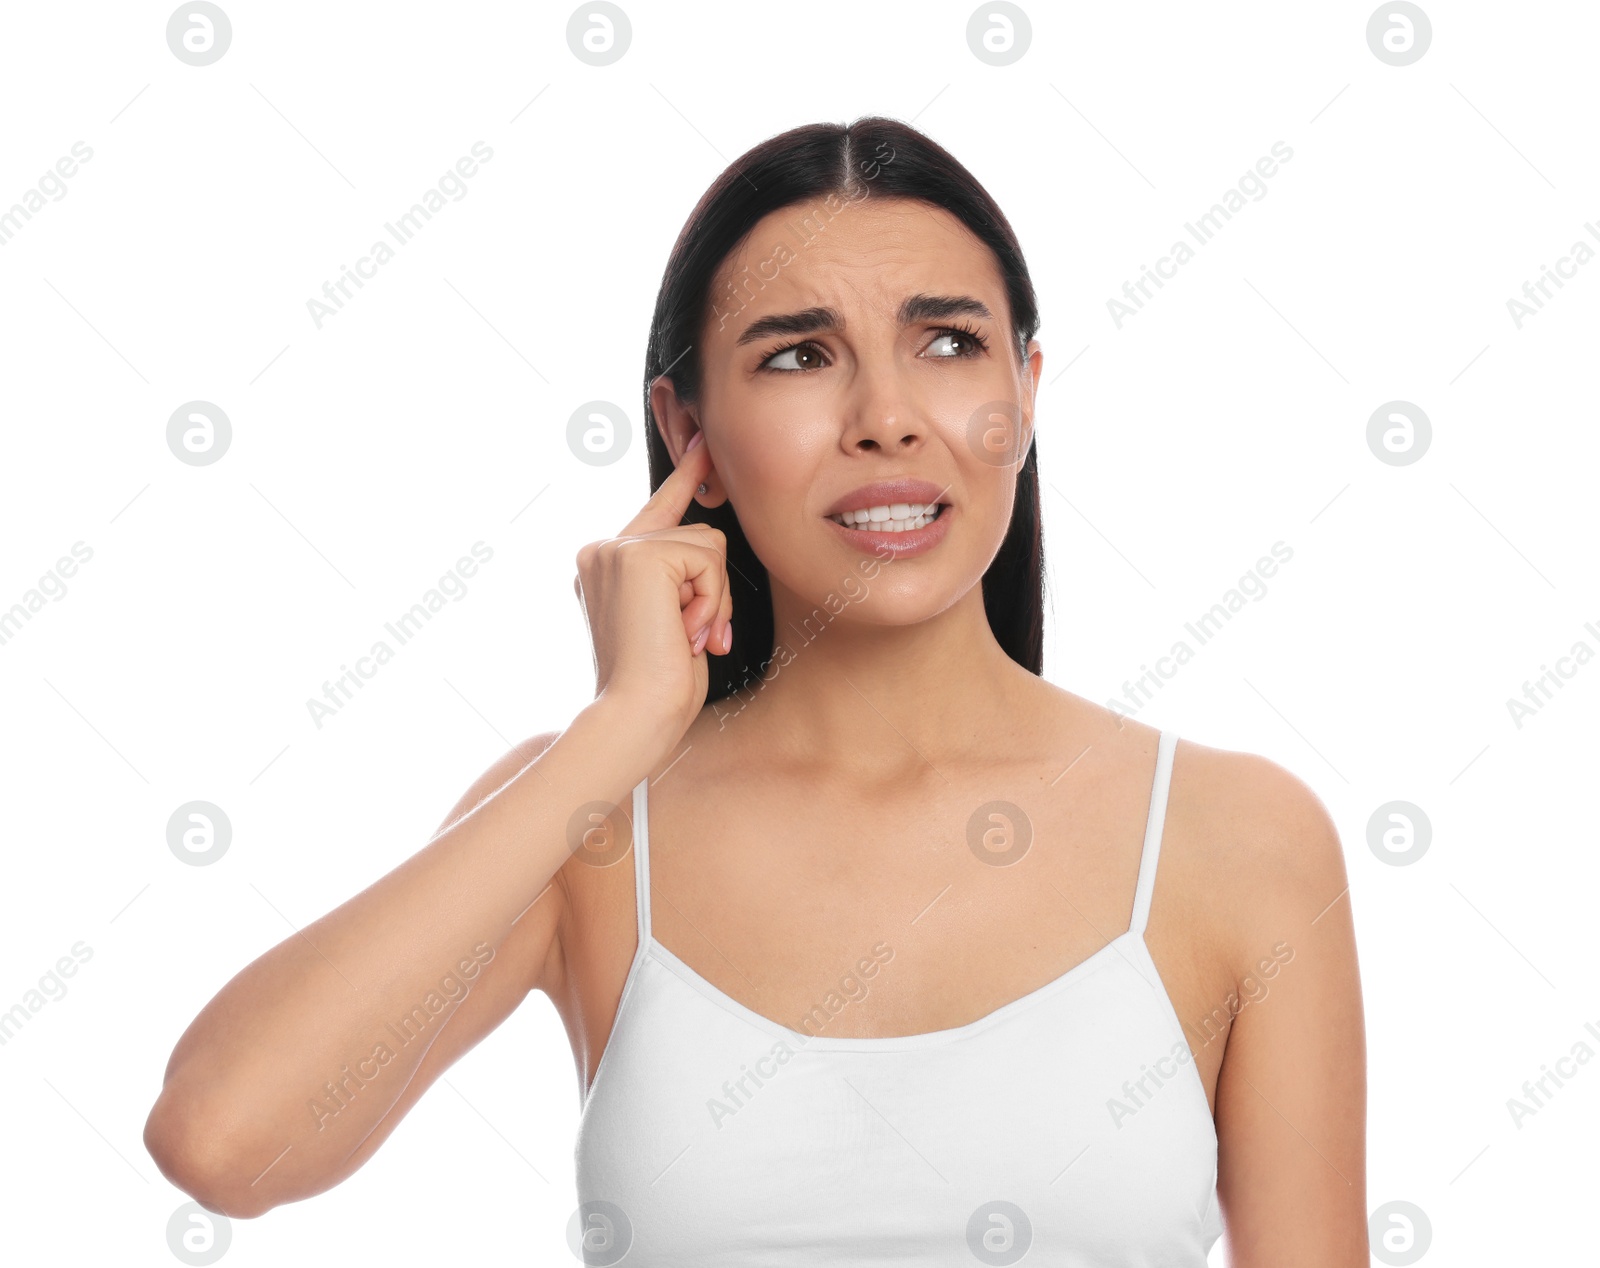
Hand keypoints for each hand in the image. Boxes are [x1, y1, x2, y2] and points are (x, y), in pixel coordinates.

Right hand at [573, 430, 732, 746]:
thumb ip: (678, 578)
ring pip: (707, 544)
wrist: (635, 716)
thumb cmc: (660, 685)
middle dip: (712, 589)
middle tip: (693, 638)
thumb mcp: (671, 619)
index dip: (686, 474)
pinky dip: (710, 599)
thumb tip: (709, 541)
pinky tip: (683, 632)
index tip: (704, 439)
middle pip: (697, 534)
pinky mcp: (637, 555)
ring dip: (712, 598)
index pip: (658, 508)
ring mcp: (615, 548)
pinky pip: (708, 558)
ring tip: (685, 638)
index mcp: (605, 564)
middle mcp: (602, 549)